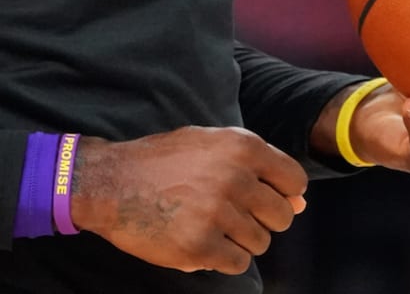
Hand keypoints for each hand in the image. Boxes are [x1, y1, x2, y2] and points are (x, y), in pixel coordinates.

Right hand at [69, 126, 307, 274]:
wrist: (109, 183)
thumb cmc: (162, 163)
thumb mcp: (209, 146)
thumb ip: (256, 168)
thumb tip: (300, 204)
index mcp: (241, 146)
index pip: (295, 181)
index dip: (281, 194)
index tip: (258, 199)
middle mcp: (234, 177)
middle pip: (281, 217)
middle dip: (260, 220)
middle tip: (228, 215)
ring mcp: (217, 212)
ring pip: (260, 243)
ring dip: (239, 241)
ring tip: (208, 225)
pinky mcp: (200, 245)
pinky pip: (237, 263)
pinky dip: (222, 259)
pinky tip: (199, 240)